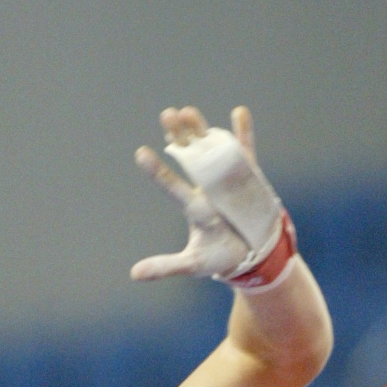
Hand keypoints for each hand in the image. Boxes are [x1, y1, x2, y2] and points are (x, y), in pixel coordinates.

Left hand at [132, 105, 259, 282]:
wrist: (252, 255)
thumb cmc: (220, 258)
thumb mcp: (193, 265)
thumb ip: (166, 267)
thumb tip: (134, 274)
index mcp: (194, 206)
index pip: (173, 186)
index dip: (159, 171)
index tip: (141, 153)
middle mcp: (206, 187)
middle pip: (190, 157)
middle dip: (180, 135)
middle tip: (167, 114)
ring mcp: (226, 179)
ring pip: (213, 148)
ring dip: (202, 129)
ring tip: (189, 111)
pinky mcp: (249, 176)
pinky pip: (246, 152)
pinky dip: (244, 132)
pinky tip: (239, 112)